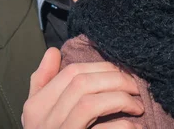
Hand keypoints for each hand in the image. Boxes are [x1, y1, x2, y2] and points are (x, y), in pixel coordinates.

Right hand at [22, 48, 143, 128]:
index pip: (71, 73)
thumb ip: (44, 83)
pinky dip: (121, 125)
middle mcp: (42, 122)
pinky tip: (134, 127)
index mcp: (35, 108)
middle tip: (136, 85)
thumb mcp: (41, 114)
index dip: (101, 67)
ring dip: (119, 98)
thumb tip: (52, 52)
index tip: (122, 72)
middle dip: (114, 79)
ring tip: (138, 105)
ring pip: (89, 103)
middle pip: (81, 84)